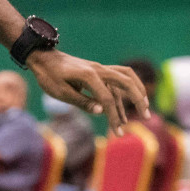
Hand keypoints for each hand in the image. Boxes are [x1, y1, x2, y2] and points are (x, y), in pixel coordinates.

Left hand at [27, 50, 148, 129]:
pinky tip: (124, 108)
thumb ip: (82, 101)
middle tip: (147, 116)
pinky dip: (124, 92)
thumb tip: (102, 111)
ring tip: (144, 109)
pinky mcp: (97, 71)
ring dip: (137, 91)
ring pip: (125, 77)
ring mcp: (99, 68)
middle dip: (139, 99)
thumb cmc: (48, 76)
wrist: (42, 58)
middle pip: (127, 81)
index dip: (114, 116)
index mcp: (89, 75)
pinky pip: (117, 80)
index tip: (118, 132)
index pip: (108, 98)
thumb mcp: (60, 92)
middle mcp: (98, 69)